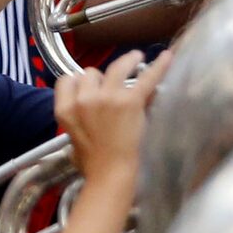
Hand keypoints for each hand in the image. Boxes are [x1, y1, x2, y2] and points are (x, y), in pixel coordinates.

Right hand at [54, 51, 166, 188]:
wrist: (110, 176)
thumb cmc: (93, 166)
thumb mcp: (74, 142)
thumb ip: (77, 124)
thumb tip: (86, 120)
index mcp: (65, 110)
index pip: (67, 80)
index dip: (79, 81)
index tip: (90, 85)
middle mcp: (83, 99)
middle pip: (91, 72)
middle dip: (102, 78)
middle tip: (115, 86)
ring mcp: (107, 97)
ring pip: (116, 66)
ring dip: (127, 61)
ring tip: (137, 57)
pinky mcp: (130, 101)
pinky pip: (146, 77)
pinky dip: (159, 66)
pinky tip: (167, 57)